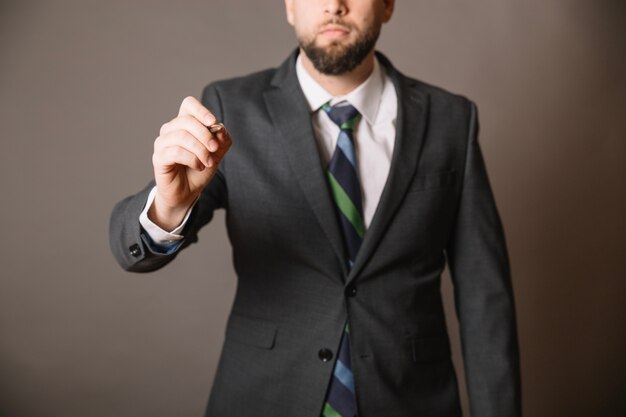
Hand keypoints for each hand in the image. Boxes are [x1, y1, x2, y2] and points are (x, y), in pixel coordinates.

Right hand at [149, 96, 231, 229]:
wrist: (188, 192)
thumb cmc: (199, 169)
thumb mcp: (216, 153)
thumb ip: (221, 140)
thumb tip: (220, 128)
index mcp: (184, 124)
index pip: (188, 104)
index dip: (201, 110)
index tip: (213, 122)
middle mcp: (170, 130)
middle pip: (187, 120)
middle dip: (206, 135)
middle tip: (215, 149)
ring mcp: (162, 143)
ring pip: (182, 136)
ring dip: (200, 150)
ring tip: (208, 162)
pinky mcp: (159, 158)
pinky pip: (176, 152)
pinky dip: (192, 159)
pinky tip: (199, 166)